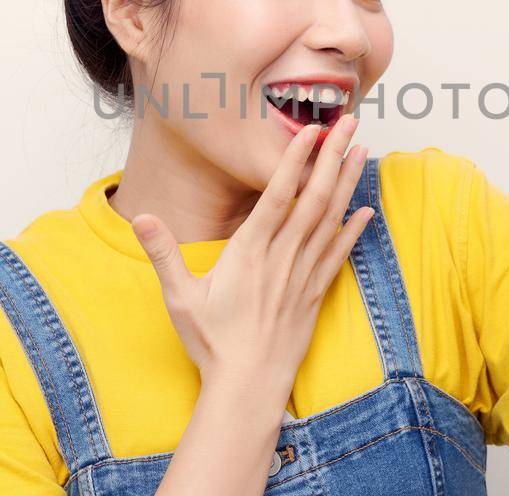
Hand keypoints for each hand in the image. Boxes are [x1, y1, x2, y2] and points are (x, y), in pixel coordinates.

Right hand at [129, 115, 374, 391]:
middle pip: (313, 199)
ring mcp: (302, 276)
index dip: (295, 161)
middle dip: (332, 157)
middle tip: (347, 121)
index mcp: (249, 253)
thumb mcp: (179, 297)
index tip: (311, 132)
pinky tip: (366, 210)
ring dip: (347, 183)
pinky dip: (354, 230)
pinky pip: (339, 255)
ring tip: (361, 150)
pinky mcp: (315, 294)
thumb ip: (163, 253)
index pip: (276, 196)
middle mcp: (281, 258)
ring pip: (331, 220)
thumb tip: (141, 217)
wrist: (247, 386)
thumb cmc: (212, 342)